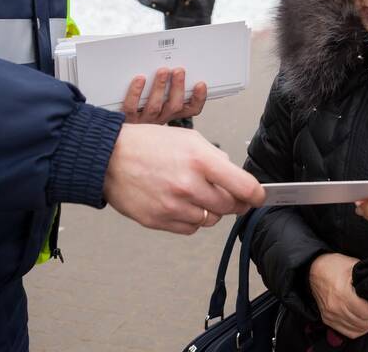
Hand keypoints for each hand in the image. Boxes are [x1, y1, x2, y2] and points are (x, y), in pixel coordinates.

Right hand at [103, 124, 264, 233]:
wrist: (109, 158)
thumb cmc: (146, 144)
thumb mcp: (187, 137)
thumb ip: (214, 157)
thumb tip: (232, 174)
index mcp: (199, 159)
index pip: (243, 186)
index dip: (256, 194)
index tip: (258, 197)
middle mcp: (188, 184)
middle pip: (229, 206)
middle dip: (232, 201)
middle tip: (226, 194)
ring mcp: (173, 205)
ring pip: (209, 219)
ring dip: (209, 210)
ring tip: (194, 194)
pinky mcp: (159, 221)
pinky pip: (190, 228)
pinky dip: (191, 219)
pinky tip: (180, 204)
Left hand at [119, 68, 205, 123]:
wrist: (110, 132)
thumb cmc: (135, 109)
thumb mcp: (155, 102)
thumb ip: (164, 88)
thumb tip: (169, 64)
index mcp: (168, 114)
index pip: (190, 110)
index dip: (198, 98)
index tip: (200, 83)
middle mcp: (158, 119)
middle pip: (174, 106)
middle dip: (178, 87)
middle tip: (178, 71)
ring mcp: (142, 121)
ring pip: (155, 106)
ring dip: (160, 87)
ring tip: (162, 71)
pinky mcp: (126, 120)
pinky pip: (131, 107)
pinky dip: (135, 92)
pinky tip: (139, 79)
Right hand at [308, 253, 367, 338]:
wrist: (313, 269)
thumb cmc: (333, 265)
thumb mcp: (353, 265)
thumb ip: (367, 276)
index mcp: (342, 294)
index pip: (366, 312)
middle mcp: (335, 308)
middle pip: (363, 322)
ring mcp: (331, 315)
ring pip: (357, 329)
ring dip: (367, 322)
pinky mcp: (327, 319)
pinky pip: (347, 332)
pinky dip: (357, 329)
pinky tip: (362, 320)